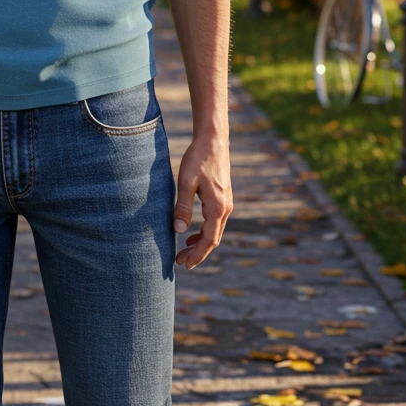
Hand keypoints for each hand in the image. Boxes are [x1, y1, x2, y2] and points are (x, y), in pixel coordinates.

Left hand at [174, 133, 231, 269]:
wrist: (213, 140)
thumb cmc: (198, 158)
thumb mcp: (186, 182)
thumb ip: (183, 207)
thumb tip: (179, 231)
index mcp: (218, 207)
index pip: (209, 240)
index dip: (197, 255)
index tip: (185, 265)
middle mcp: (225, 208)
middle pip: (213, 239)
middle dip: (198, 253)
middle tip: (180, 261)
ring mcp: (226, 202)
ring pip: (215, 231)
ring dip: (200, 243)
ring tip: (184, 250)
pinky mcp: (222, 197)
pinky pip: (215, 221)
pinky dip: (204, 231)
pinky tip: (191, 233)